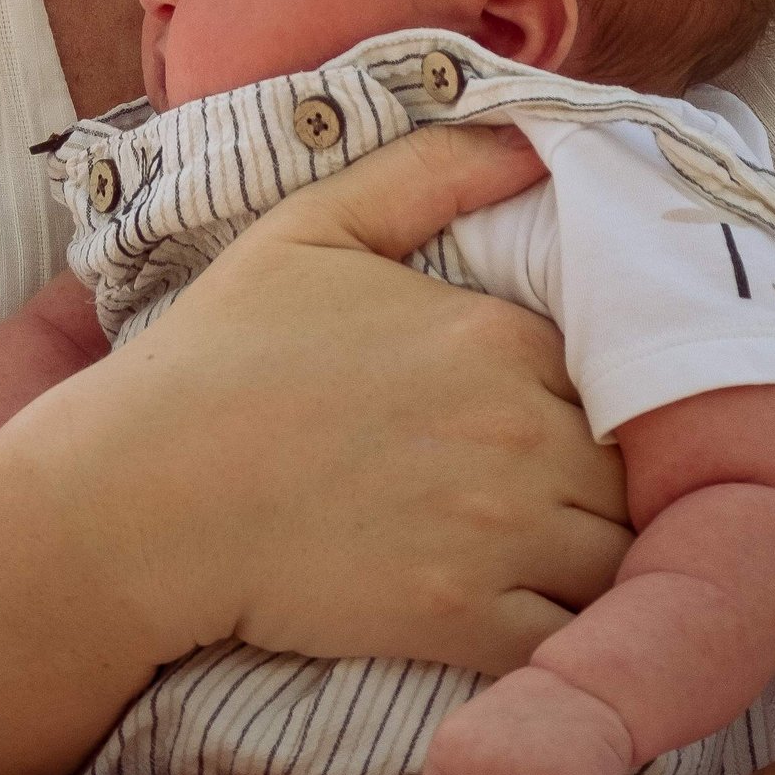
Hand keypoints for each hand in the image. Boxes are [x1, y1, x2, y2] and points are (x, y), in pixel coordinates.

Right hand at [0, 122, 631, 675]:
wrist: (145, 494)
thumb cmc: (222, 352)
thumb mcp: (319, 224)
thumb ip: (435, 171)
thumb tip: (535, 136)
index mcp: (498, 334)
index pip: (613, 372)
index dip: (592, 401)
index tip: (556, 421)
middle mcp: (520, 430)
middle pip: (628, 470)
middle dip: (608, 485)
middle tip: (560, 498)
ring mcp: (497, 532)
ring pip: (618, 559)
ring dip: (601, 563)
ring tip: (552, 563)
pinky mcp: (463, 620)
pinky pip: (570, 639)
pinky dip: (569, 637)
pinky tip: (525, 620)